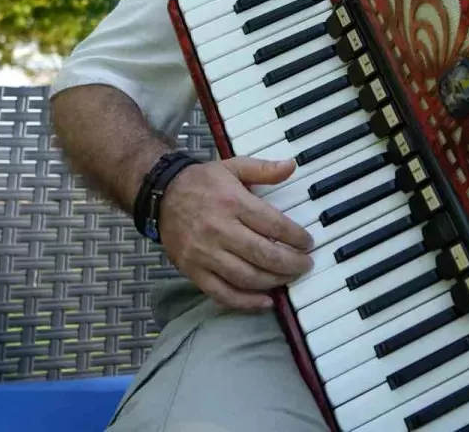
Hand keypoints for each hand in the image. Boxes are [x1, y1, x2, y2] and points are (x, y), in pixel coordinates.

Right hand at [158, 157, 312, 310]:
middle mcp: (219, 229)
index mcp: (233, 203)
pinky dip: (246, 302)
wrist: (160, 194)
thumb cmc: (201, 182)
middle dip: (291, 263)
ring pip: (247, 277)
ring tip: (289, 277)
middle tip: (305, 264)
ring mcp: (205, 253)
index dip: (296, 237)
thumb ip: (263, 169)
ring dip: (274, 281)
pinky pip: (222, 293)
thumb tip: (291, 166)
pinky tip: (266, 301)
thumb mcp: (233, 167)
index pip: (274, 225)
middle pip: (264, 254)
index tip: (308, 243)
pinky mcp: (193, 270)